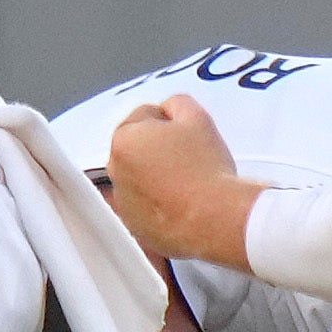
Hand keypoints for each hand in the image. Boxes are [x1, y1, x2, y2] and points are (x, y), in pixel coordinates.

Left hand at [98, 94, 244, 264]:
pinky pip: (147, 208)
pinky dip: (160, 204)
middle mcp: (116, 172)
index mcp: (124, 140)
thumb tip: (169, 109)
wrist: (215, 219)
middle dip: (159, 149)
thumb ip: (176, 103)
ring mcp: (124, 203)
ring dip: (158, 177)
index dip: (171, 121)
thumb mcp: (197, 118)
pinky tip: (184, 204)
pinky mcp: (136, 228)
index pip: (145, 115)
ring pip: (142, 179)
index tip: (187, 136)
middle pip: (139, 148)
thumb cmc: (205, 169)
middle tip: (190, 158)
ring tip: (189, 183)